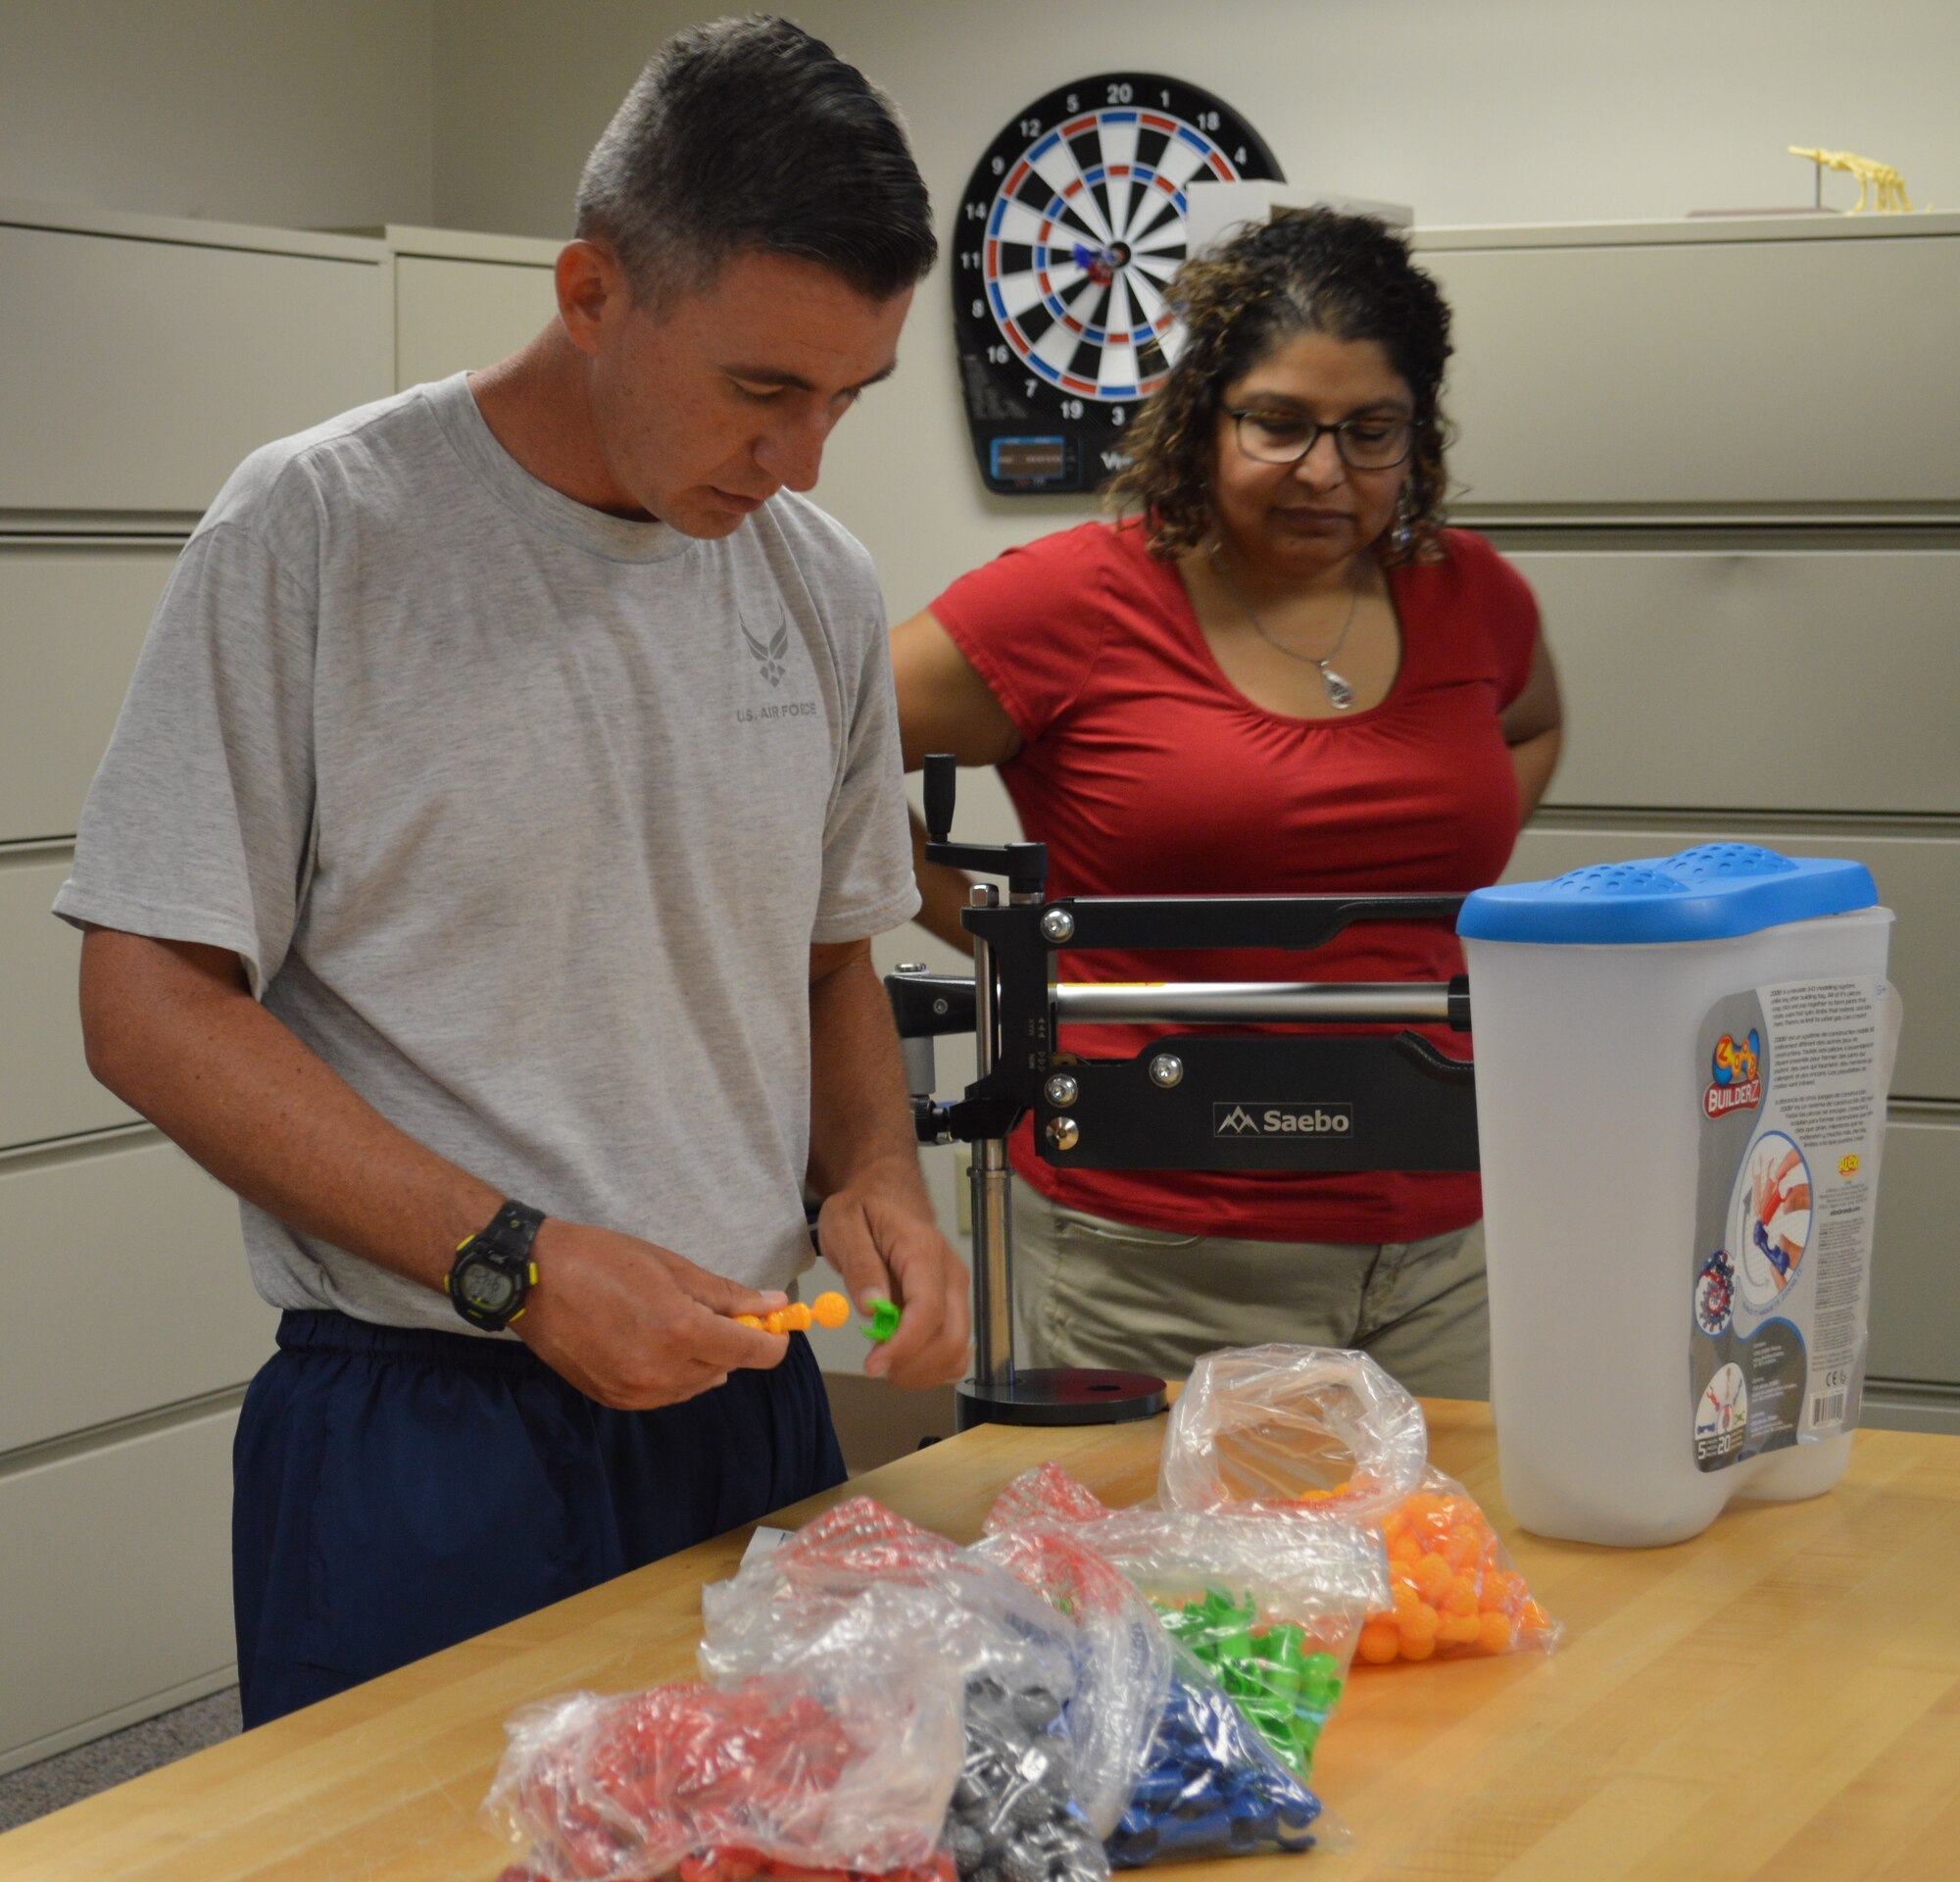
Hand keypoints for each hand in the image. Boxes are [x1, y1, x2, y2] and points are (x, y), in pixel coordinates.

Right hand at [513, 1218, 791, 1409]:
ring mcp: (637, 1392)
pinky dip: (673, 1372)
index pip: (754, 1353)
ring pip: (697, 1384)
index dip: (773, 1340)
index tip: (776, 1326)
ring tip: (675, 1322)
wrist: (533, 1280)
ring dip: (703, 1359)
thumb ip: (727, 1294)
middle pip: (728, 1368)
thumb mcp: (673, 1267)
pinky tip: (654, 1342)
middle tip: (717, 1311)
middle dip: (733, 1342)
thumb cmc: (602, 1261)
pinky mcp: (615, 1400)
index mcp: (682, 1333)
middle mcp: (663, 1372)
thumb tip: (774, 1305)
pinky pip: (665, 1393)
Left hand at [817, 1165, 970, 1387]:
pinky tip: (904, 1360)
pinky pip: (956, 1346)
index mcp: (923, 1251)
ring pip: (957, 1347)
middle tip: (875, 1366)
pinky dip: (933, 1365)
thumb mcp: (844, 1225)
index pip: (928, 1309)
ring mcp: (956, 1290)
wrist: (886, 1193)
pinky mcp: (953, 1303)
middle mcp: (949, 1273)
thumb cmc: (863, 1208)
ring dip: (923, 1370)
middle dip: (913, 1365)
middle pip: (950, 1336)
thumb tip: (872, 1308)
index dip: (905, 1345)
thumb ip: (860, 1265)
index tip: (874, 1364)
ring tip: (885, 1363)